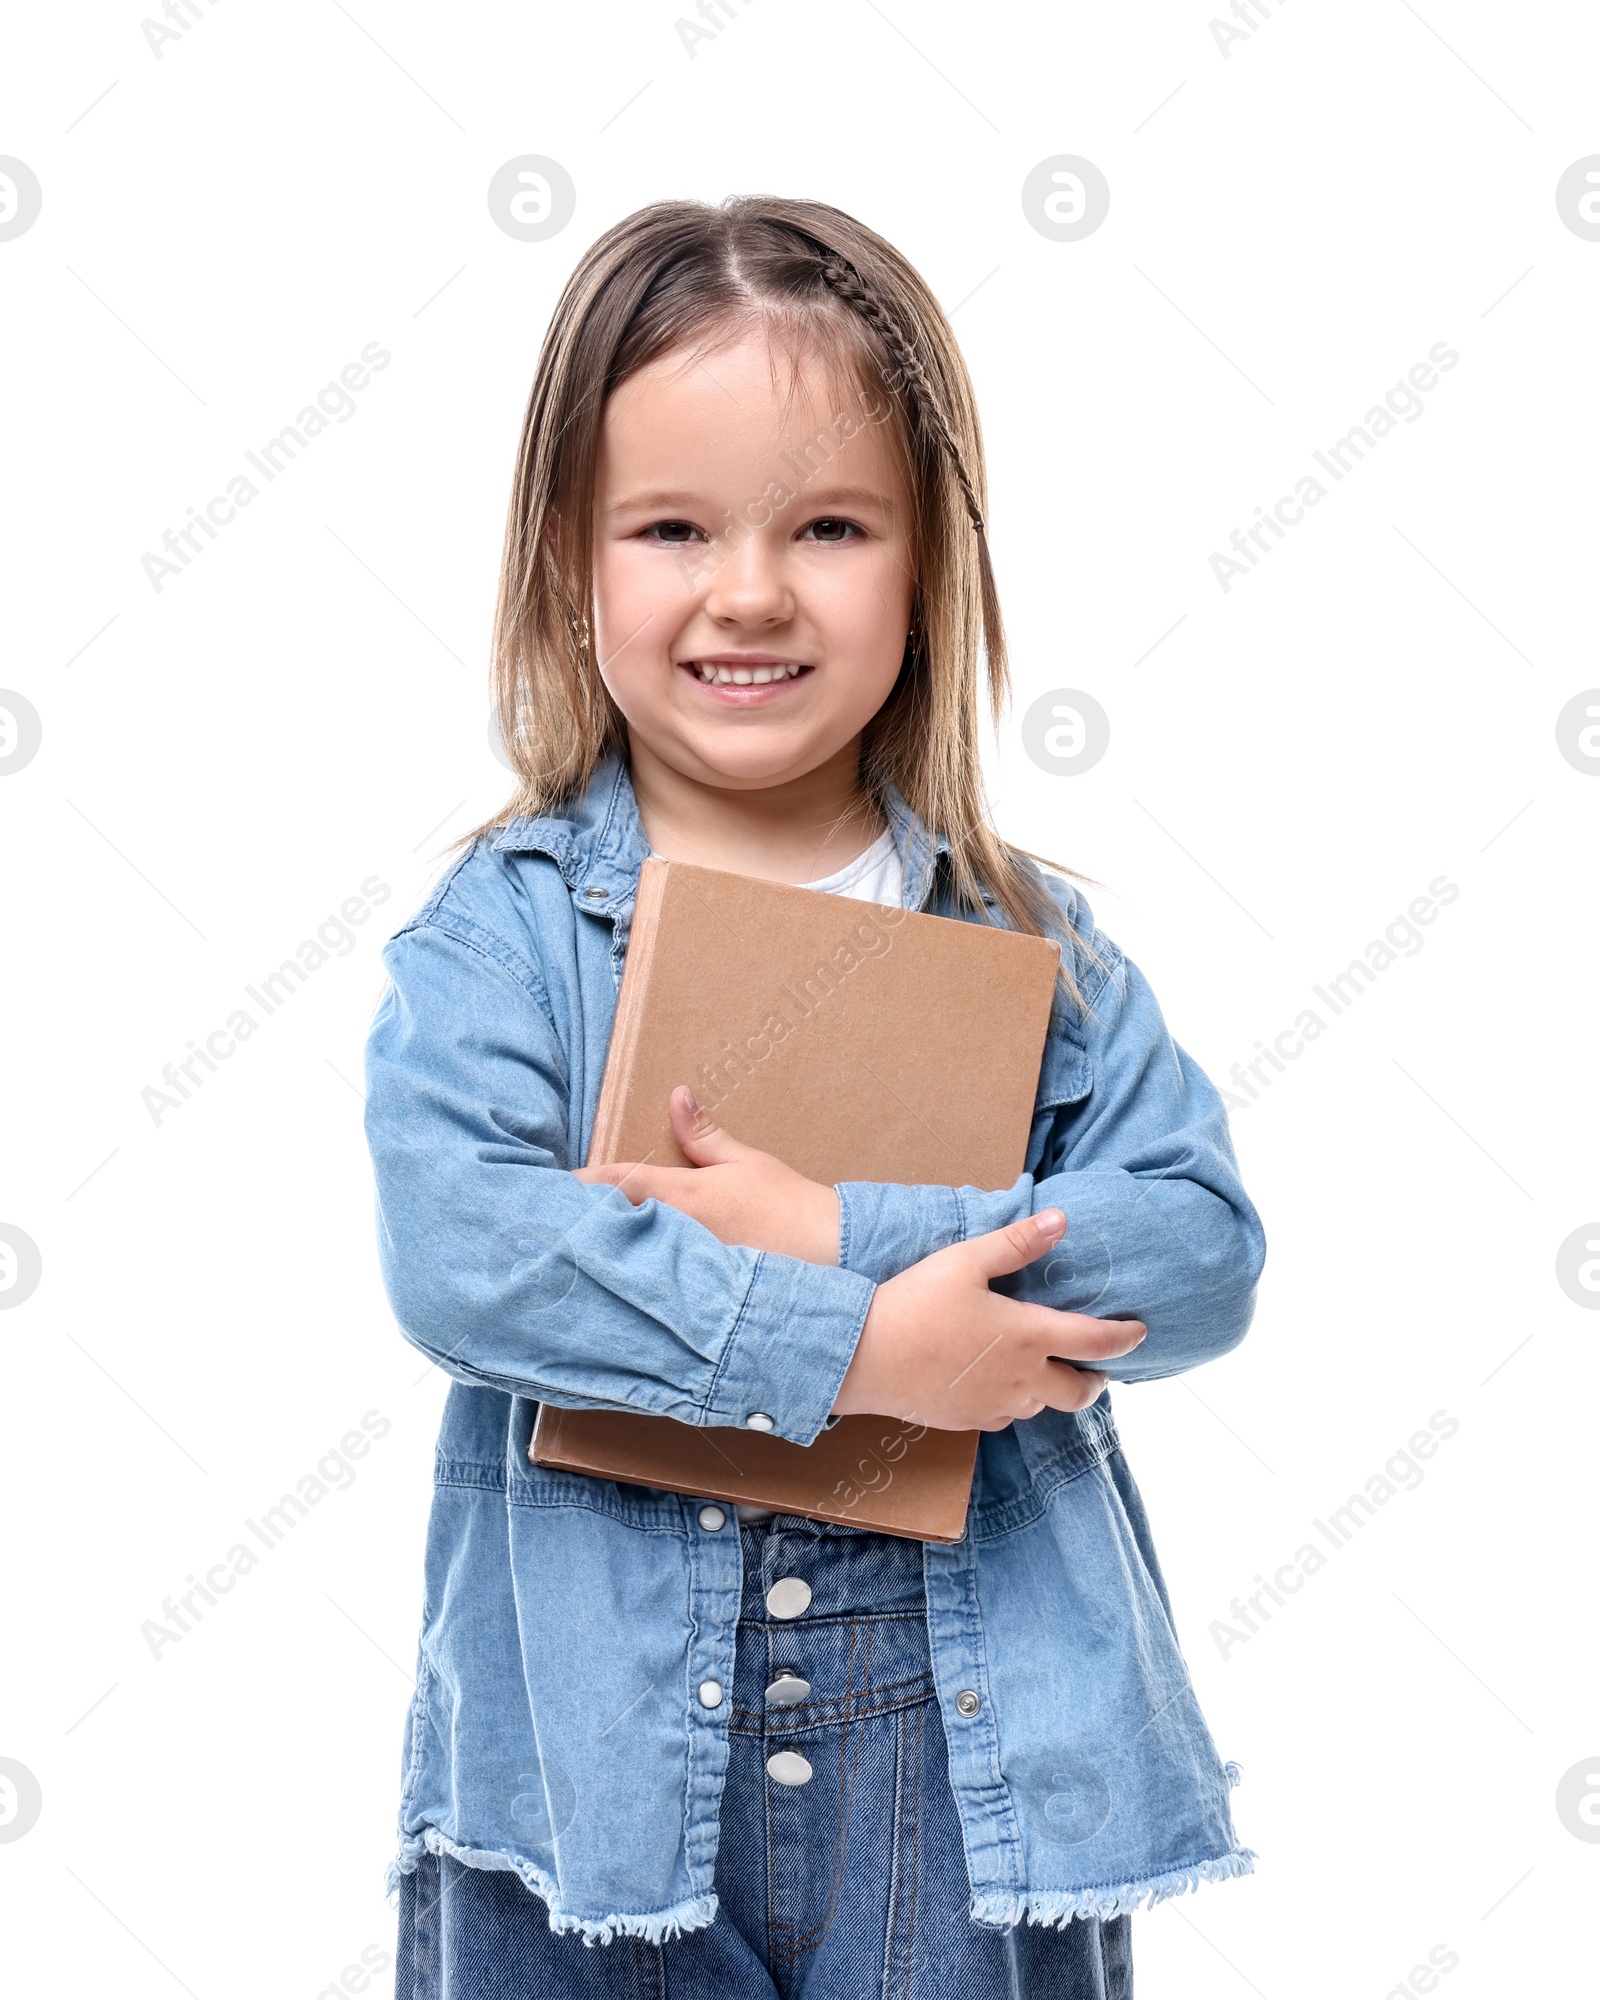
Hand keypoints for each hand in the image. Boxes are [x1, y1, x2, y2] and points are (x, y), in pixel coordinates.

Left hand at [573, 1086, 840, 1263]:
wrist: (827, 1251)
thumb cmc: (787, 1204)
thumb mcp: (745, 1161)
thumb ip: (703, 1134)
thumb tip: (677, 1096)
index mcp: (684, 1195)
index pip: (621, 1182)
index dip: (584, 1182)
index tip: (556, 1183)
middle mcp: (676, 1232)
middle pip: (612, 1226)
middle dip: (583, 1221)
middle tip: (549, 1219)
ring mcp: (684, 1267)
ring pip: (630, 1257)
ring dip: (605, 1250)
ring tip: (573, 1249)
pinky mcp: (695, 1293)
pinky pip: (655, 1283)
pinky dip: (635, 1277)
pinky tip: (620, 1281)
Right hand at [832, 1209, 1145, 1431]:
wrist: (863, 1356)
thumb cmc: (915, 1302)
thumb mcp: (966, 1261)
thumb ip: (1017, 1243)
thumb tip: (1061, 1221)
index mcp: (1029, 1336)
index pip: (1096, 1342)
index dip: (1124, 1338)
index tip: (1139, 1331)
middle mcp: (1022, 1379)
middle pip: (1078, 1393)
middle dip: (1093, 1380)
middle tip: (1096, 1368)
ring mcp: (996, 1405)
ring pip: (1041, 1405)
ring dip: (1050, 1388)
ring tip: (1041, 1368)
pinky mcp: (969, 1420)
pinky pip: (1006, 1415)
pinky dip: (1015, 1399)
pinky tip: (996, 1381)